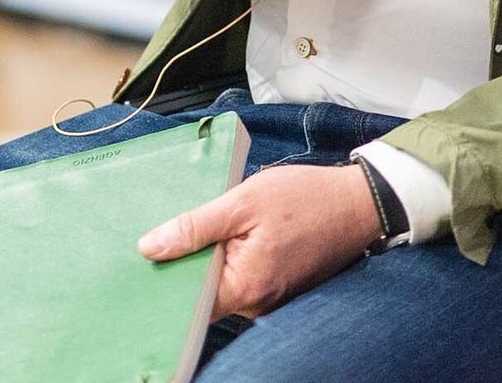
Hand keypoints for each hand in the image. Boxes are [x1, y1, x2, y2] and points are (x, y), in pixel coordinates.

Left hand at [137, 163, 381, 319]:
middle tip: (164, 230)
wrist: (359, 203)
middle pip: (201, 291)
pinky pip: (239, 277)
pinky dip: (228, 256)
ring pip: (220, 282)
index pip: (187, 299)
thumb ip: (195, 226)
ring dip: (207, 256)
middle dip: (183, 262)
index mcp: (245, 287)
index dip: (164, 278)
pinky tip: (225, 231)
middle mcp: (256, 303)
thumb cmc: (305, 198)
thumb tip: (149, 248)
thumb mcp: (243, 200)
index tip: (143, 257)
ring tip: (199, 222)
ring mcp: (268, 298)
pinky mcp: (276, 287)